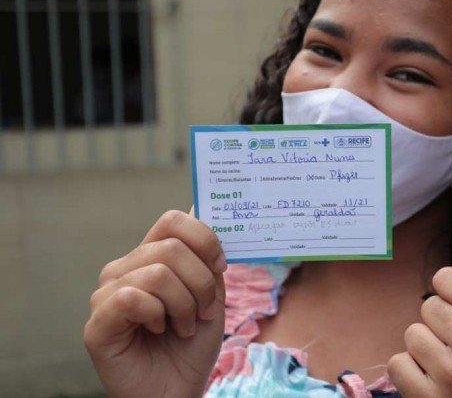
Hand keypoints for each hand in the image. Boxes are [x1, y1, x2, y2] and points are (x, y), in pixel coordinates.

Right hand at [84, 210, 227, 397]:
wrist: (177, 389)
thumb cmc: (191, 345)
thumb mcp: (212, 296)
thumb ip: (207, 258)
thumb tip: (198, 204)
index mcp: (151, 257)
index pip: (173, 220)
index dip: (205, 238)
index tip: (222, 267)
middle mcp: (125, 268)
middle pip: (172, 247)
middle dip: (202, 283)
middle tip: (203, 312)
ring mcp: (107, 293)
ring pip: (158, 273)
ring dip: (185, 305)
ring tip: (183, 326)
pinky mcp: (98, 321)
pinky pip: (133, 298)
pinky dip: (158, 316)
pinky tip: (157, 331)